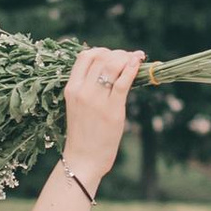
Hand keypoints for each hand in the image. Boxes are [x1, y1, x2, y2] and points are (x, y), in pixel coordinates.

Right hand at [60, 46, 143, 188]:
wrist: (84, 159)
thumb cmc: (83, 133)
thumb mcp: (78, 106)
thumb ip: (88, 87)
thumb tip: (111, 68)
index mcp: (71, 88)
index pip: (85, 56)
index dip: (101, 51)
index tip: (113, 56)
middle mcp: (82, 91)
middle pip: (100, 57)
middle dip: (117, 53)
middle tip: (128, 58)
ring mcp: (96, 100)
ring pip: (112, 66)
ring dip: (126, 58)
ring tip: (136, 60)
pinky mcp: (112, 110)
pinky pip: (123, 82)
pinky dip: (132, 69)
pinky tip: (138, 64)